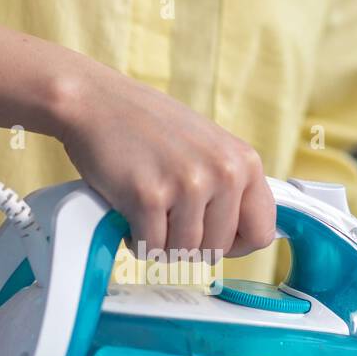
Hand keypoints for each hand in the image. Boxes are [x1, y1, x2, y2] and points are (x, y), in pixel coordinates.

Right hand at [52, 65, 274, 260]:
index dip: (233, 243)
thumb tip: (249, 234)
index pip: (260, 232)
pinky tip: (130, 211)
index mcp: (245, 162)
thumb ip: (231, 185)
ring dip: (161, 242)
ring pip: (184, 253)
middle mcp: (224, 173)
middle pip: (217, 251)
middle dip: (189, 243)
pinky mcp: (149, 198)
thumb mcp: (209, 147)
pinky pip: (151, 248)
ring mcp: (188, 185)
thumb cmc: (149, 127)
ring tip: (148, 209)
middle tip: (167, 216)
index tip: (210, 235)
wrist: (96, 102)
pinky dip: (136, 240)